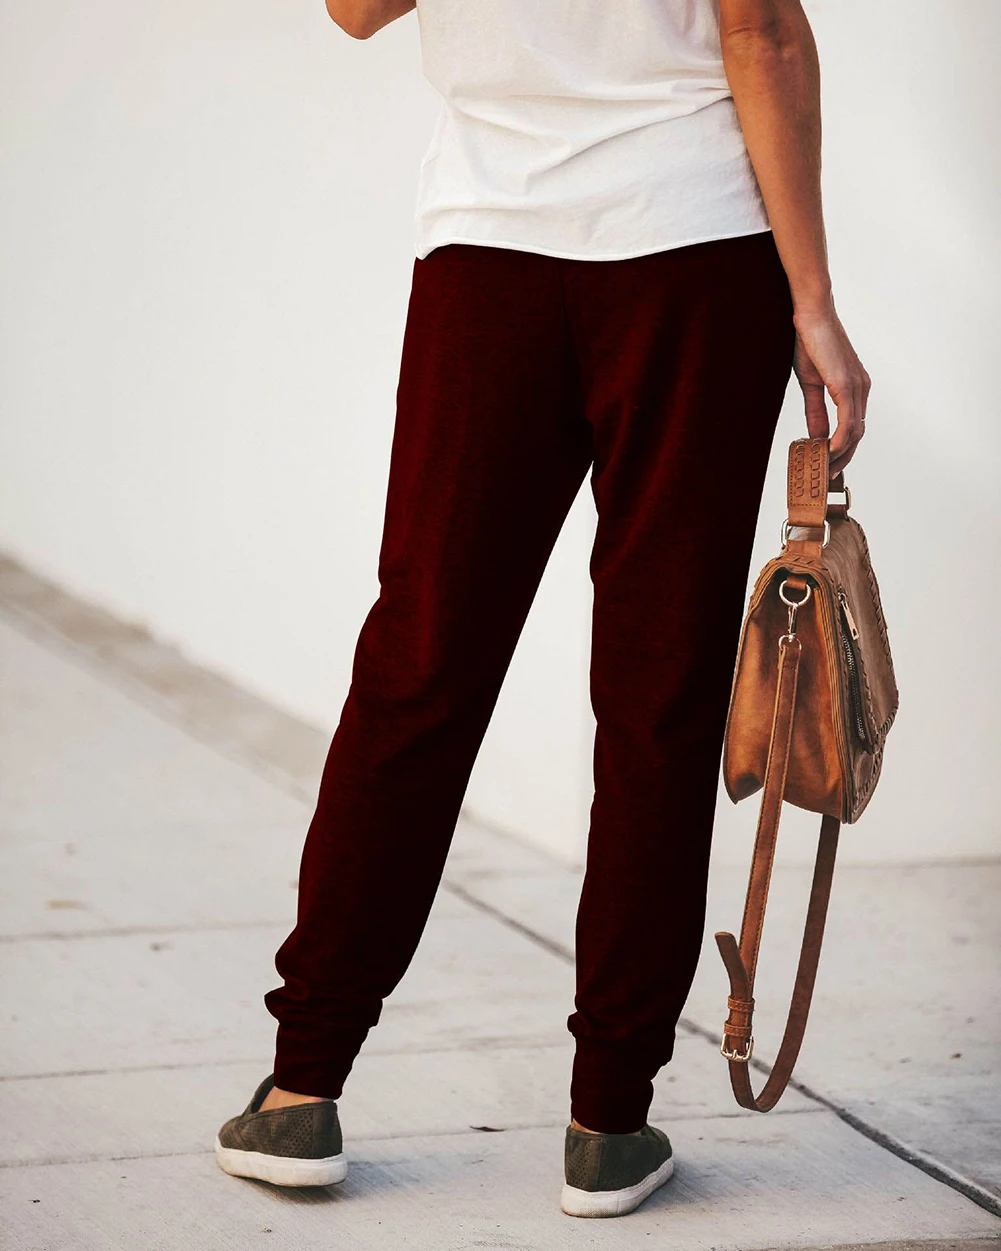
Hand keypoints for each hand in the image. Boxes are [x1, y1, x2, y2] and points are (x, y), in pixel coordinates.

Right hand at [792, 303, 870, 476]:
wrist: (810, 315)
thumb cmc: (809, 343)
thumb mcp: (811, 384)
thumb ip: (816, 412)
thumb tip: (816, 437)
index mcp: (854, 387)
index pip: (854, 426)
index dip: (844, 449)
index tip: (828, 464)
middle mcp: (861, 389)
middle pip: (858, 434)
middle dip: (844, 458)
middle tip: (827, 476)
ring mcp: (857, 387)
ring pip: (855, 433)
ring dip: (840, 454)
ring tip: (823, 468)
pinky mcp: (846, 385)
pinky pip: (848, 423)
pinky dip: (838, 441)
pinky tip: (825, 452)